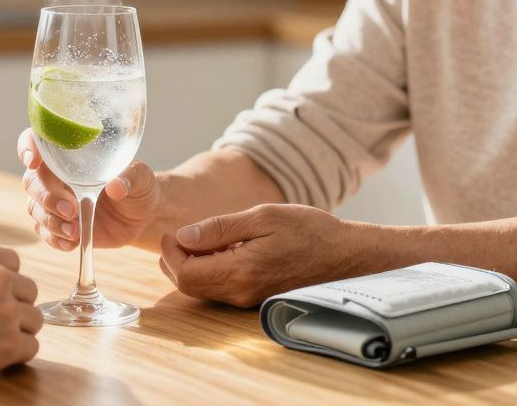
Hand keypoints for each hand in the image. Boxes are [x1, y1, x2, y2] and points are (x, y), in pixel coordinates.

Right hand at [19, 127, 161, 249]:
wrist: (142, 216)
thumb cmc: (139, 186)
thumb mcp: (141, 177)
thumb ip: (130, 177)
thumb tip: (115, 186)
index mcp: (70, 154)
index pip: (38, 141)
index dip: (28, 147)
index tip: (33, 161)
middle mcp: (56, 175)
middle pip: (32, 181)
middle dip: (47, 197)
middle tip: (70, 209)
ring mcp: (55, 202)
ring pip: (35, 208)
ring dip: (51, 221)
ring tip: (75, 231)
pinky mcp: (59, 225)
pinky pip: (45, 232)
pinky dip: (55, 239)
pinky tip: (72, 243)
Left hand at [158, 204, 365, 307]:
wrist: (345, 254)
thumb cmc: (308, 230)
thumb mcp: (262, 217)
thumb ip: (220, 228)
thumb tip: (184, 235)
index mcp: (240, 271)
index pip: (186, 274)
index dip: (171, 254)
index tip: (171, 233)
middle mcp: (241, 292)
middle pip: (190, 287)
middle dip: (175, 262)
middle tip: (176, 237)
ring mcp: (249, 298)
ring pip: (203, 290)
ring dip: (191, 267)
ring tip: (196, 240)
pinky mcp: (256, 297)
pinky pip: (221, 289)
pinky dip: (210, 271)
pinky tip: (219, 250)